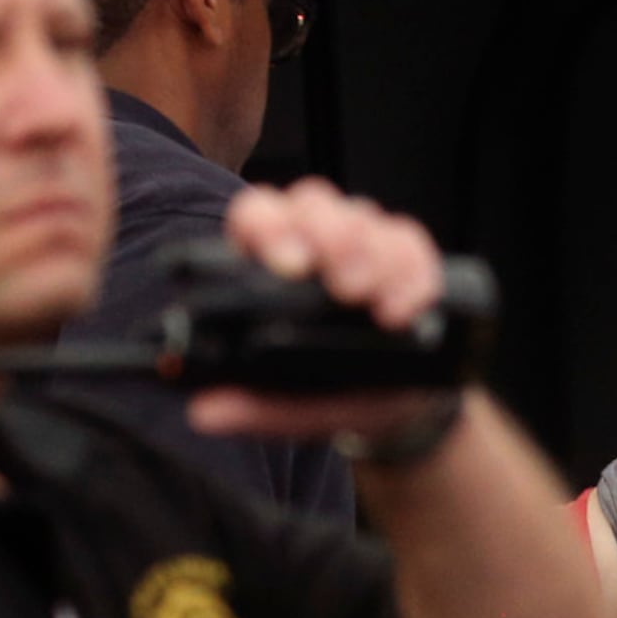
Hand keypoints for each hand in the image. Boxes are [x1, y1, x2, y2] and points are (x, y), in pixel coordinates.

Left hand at [185, 177, 461, 449]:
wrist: (394, 408)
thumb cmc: (330, 392)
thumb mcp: (294, 407)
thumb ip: (255, 408)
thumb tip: (205, 413)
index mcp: (269, 265)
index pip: (257, 216)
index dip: (267, 225)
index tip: (288, 266)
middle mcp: (313, 242)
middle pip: (313, 204)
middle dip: (330, 237)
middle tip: (343, 288)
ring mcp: (361, 244)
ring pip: (362, 216)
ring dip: (372, 255)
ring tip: (376, 304)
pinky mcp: (406, 257)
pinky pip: (410, 243)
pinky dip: (411, 274)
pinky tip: (405, 309)